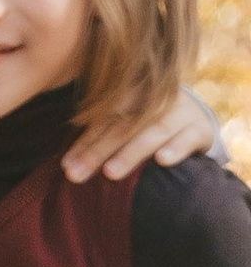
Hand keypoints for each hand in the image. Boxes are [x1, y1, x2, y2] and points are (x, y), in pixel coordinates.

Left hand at [65, 83, 221, 181]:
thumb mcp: (126, 121)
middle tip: (76, 175)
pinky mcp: (200, 129)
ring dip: (131, 152)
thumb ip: (99, 134)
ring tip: (110, 172)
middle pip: (123, 125)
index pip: (103, 118)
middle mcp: (154, 99)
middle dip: (98, 151)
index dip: (84, 141)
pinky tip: (162, 161)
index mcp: (132, 92)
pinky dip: (176, 148)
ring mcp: (179, 112)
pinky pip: (188, 138)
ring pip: (153, 131)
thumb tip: (66, 165)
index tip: (66, 165)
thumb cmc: (149, 122)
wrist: (195, 119)